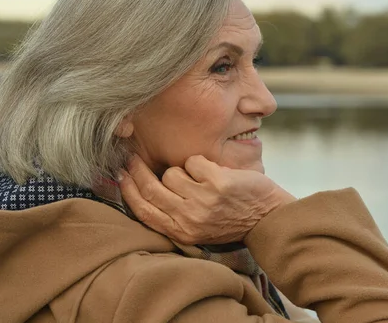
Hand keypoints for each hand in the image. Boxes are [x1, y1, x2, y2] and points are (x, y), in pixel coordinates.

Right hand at [119, 154, 296, 244]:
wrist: (267, 217)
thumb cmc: (231, 218)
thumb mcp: (197, 227)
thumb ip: (173, 212)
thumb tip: (141, 187)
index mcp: (181, 232)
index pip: (144, 211)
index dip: (127, 191)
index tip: (120, 175)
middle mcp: (189, 218)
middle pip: (151, 189)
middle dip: (138, 170)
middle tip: (133, 157)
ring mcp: (203, 199)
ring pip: (172, 173)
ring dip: (184, 171)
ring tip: (201, 179)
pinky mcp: (218, 182)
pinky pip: (194, 161)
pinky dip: (203, 163)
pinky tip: (215, 173)